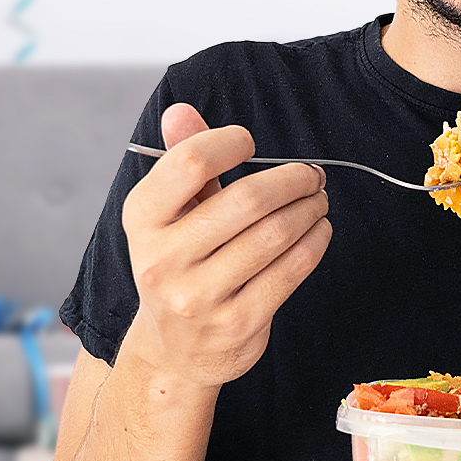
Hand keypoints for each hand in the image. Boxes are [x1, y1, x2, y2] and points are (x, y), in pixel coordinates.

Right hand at [120, 103, 331, 388]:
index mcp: (142, 220)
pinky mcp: (235, 324)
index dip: (228, 142)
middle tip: (310, 176)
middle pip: (245, 200)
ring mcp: (198, 297)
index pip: (189, 163)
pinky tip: (318, 231)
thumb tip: (180, 111)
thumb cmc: (180, 264)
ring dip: (309, 210)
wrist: (174, 350)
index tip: (249, 142)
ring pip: (274, 236)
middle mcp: (162, 259)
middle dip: (291, 180)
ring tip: (318, 200)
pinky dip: (314, 244)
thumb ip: (179, 160)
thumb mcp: (168, 214)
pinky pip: (289, 272)